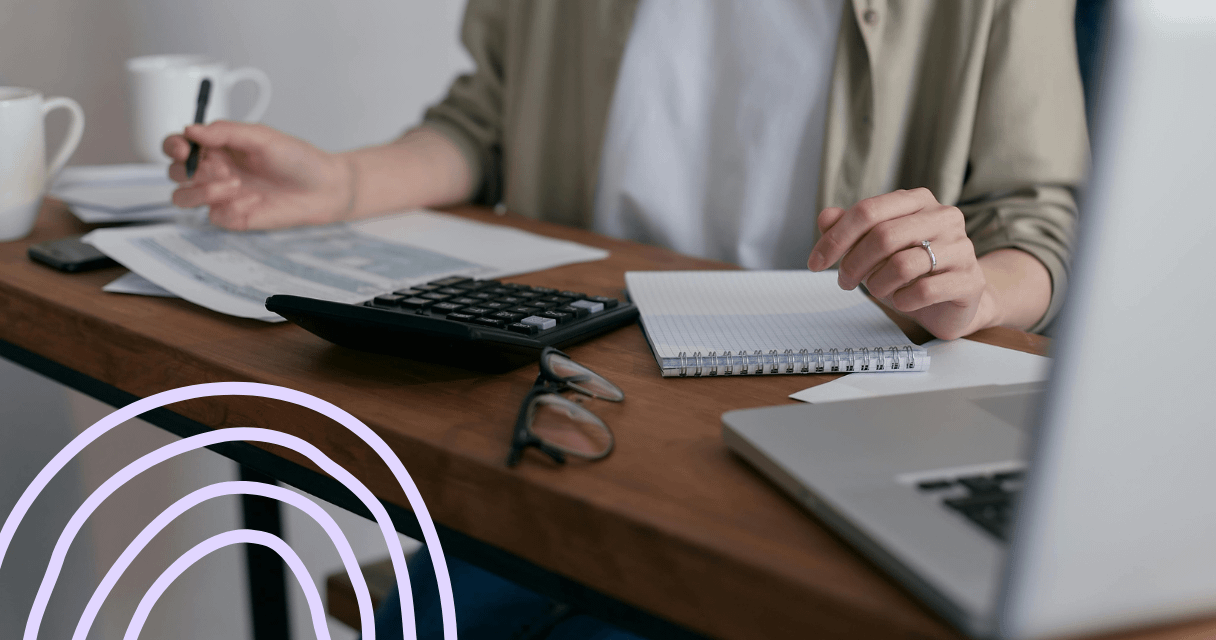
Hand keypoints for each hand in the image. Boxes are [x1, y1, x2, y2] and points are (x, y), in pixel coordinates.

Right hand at [163, 121, 353, 229]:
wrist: (324, 189)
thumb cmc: (297, 159)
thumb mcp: (262, 137)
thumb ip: (225, 131)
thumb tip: (191, 129)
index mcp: (218, 147)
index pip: (178, 145)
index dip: (173, 146)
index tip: (183, 147)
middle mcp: (214, 170)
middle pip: (174, 172)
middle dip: (188, 170)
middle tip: (220, 167)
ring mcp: (221, 196)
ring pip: (182, 197)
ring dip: (201, 191)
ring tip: (234, 183)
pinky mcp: (233, 217)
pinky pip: (214, 216)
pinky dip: (231, 208)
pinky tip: (255, 201)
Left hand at [807, 188, 994, 339]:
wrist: (952, 302)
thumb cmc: (909, 270)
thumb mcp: (874, 248)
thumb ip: (850, 229)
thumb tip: (825, 217)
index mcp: (918, 201)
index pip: (868, 211)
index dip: (835, 238)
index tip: (814, 263)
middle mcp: (944, 216)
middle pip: (883, 236)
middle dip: (853, 264)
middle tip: (844, 282)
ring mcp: (961, 247)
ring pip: (902, 265)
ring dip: (877, 284)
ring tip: (877, 290)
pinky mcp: (970, 280)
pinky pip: (924, 291)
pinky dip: (903, 301)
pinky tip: (902, 301)